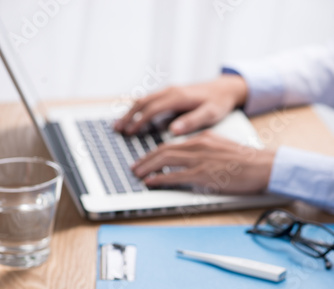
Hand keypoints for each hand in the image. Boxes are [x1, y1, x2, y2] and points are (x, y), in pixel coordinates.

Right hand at [114, 75, 247, 135]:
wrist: (225, 88)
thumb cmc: (219, 103)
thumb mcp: (210, 114)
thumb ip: (192, 122)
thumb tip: (173, 130)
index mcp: (178, 97)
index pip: (152, 109)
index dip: (139, 121)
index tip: (130, 132)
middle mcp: (170, 91)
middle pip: (142, 102)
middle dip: (128, 116)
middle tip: (117, 130)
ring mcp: (169, 91)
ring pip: (143, 100)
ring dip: (130, 112)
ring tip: (118, 126)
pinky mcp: (170, 95)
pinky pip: (149, 101)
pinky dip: (137, 109)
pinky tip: (132, 118)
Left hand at [131, 131, 275, 193]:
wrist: (263, 166)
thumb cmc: (246, 161)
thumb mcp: (221, 148)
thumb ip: (204, 151)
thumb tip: (190, 161)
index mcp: (203, 138)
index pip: (172, 144)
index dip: (154, 153)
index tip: (145, 159)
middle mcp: (198, 145)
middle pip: (163, 150)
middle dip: (145, 159)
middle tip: (135, 167)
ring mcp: (200, 159)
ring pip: (165, 160)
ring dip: (148, 168)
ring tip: (137, 174)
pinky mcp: (203, 174)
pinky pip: (175, 176)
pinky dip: (160, 178)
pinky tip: (150, 182)